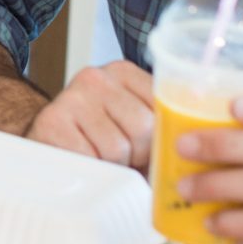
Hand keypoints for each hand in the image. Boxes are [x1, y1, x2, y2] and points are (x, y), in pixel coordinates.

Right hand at [26, 59, 155, 167]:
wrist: (44, 139)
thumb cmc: (95, 137)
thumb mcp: (129, 119)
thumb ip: (162, 121)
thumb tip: (198, 135)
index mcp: (122, 73)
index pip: (164, 107)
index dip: (160, 138)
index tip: (147, 148)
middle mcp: (96, 77)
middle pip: (143, 128)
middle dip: (138, 155)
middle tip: (123, 159)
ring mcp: (72, 97)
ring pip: (118, 148)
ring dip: (113, 166)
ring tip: (101, 160)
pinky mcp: (52, 122)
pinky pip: (91, 158)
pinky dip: (92, 171)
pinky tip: (84, 162)